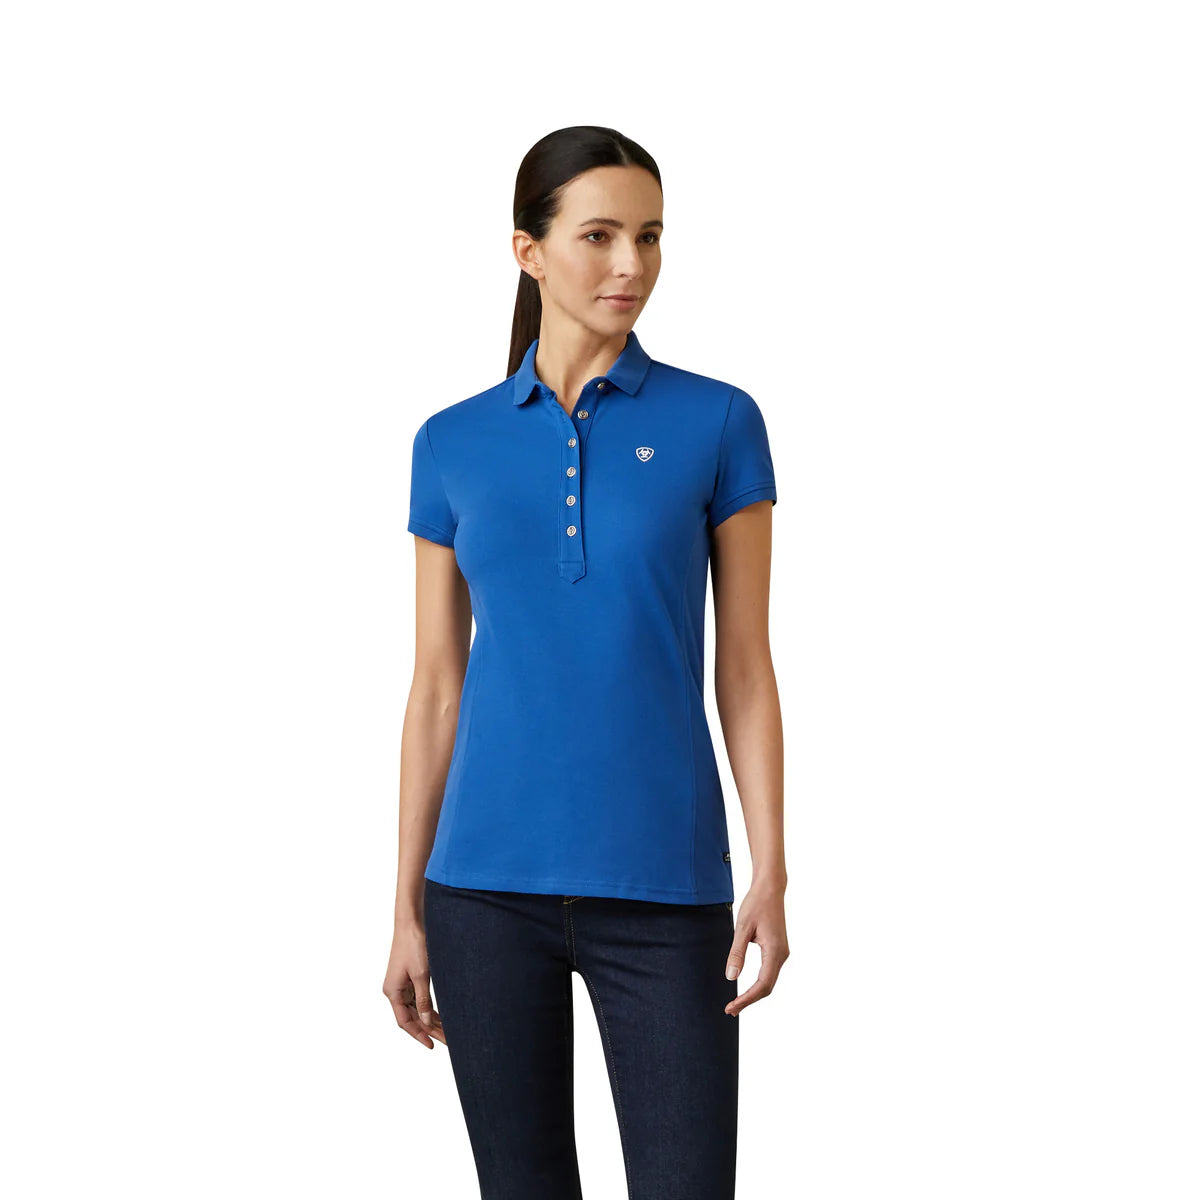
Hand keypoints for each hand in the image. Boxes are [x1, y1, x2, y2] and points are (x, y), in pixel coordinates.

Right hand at [383, 922, 446, 1048]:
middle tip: (447, 1040)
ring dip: (431, 1019)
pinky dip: (429, 1007)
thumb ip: (424, 999)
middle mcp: (395, 990)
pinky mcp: (410, 976)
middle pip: (412, 1017)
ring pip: (417, 1008)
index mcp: (392, 992)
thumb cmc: (414, 944)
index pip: (405, 1022)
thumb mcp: (421, 974)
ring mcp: (402, 983)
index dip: (418, 1035)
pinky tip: (441, 1015)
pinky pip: (419, 998)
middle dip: (429, 1029)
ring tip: (448, 1031)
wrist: (412, 921)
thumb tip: (427, 1021)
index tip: (432, 1045)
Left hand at [724, 877, 788, 1016]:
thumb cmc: (756, 905)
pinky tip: (747, 988)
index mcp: (774, 951)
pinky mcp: (778, 949)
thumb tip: (731, 977)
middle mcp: (781, 955)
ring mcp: (782, 953)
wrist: (770, 889)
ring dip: (754, 994)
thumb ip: (737, 953)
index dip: (747, 999)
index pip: (762, 985)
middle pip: (767, 987)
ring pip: (769, 981)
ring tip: (736, 1003)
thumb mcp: (742, 928)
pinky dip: (758, 984)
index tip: (732, 1007)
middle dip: (749, 1000)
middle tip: (730, 1010)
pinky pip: (770, 973)